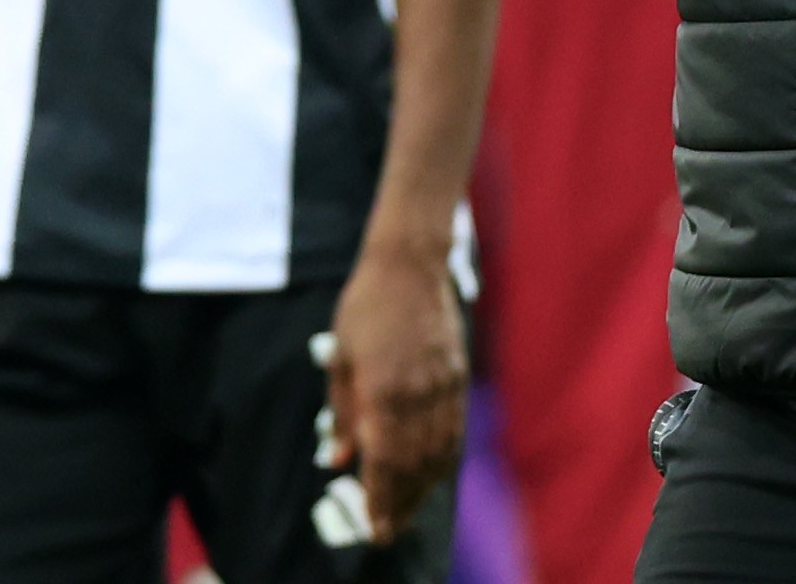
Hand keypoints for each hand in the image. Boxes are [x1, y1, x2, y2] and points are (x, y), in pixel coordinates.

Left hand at [324, 245, 467, 543]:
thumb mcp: (340, 359)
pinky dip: (443, 461)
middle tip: (388, 530)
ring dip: (423, 489)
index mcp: (383, 392)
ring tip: (407, 510)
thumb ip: (341, 413)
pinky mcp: (458, 379)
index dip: (380, 500)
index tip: (374, 529)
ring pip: (439, 454)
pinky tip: (432, 473)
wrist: (410, 265)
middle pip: (414, 467)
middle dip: (401, 504)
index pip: (384, 462)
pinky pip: (454, 432)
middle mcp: (419, 397)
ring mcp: (444, 388)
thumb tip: (337, 459)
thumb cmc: (365, 307)